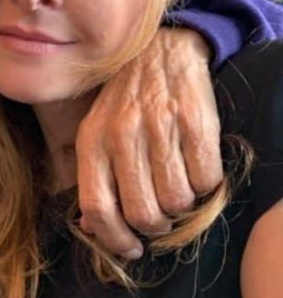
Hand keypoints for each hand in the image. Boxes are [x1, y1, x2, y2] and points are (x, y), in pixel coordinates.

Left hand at [75, 27, 222, 257]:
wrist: (159, 49)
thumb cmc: (125, 100)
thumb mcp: (96, 132)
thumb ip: (93, 178)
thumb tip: (92, 228)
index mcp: (92, 141)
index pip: (97, 208)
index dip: (115, 239)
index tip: (131, 248)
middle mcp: (122, 134)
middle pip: (142, 213)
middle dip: (156, 225)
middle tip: (162, 216)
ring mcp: (159, 126)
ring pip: (177, 200)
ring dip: (182, 206)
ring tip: (178, 187)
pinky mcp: (195, 120)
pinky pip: (206, 178)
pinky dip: (205, 185)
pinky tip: (196, 169)